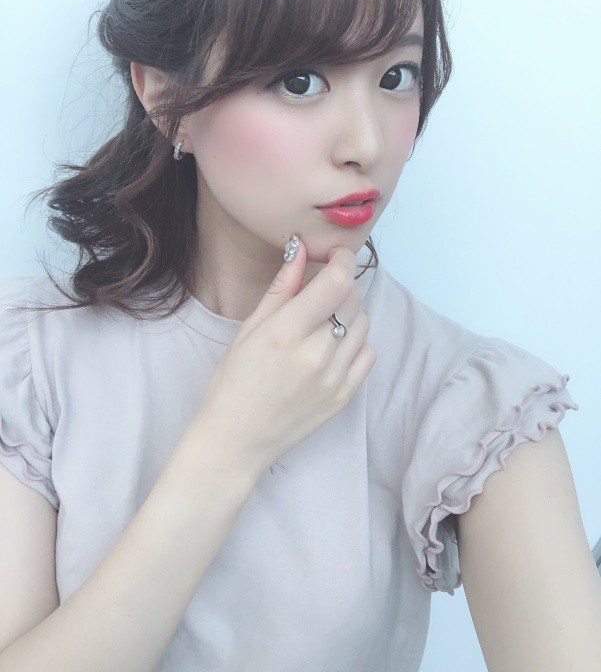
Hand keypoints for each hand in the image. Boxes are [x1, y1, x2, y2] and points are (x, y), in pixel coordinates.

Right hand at [197, 237, 376, 479]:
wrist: (237, 440)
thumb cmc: (234, 382)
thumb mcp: (249, 329)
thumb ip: (281, 288)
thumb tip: (301, 249)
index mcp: (285, 333)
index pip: (336, 282)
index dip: (342, 259)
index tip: (335, 254)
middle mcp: (315, 355)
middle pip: (352, 298)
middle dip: (340, 285)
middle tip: (318, 292)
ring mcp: (334, 378)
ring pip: (363, 323)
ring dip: (347, 314)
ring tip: (320, 325)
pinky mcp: (345, 396)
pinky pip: (369, 353)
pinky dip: (355, 343)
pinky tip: (331, 348)